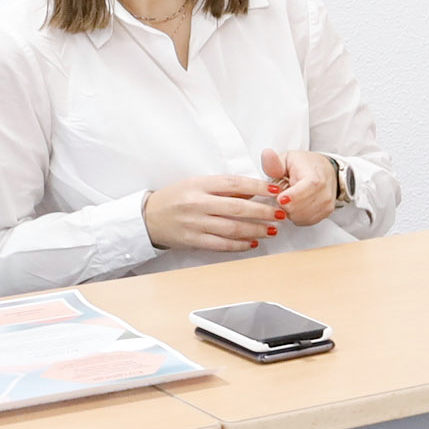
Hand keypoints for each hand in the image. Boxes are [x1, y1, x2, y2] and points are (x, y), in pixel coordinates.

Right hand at [141, 171, 275, 254]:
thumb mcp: (196, 184)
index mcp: (199, 185)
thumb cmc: (176, 198)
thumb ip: (223, 188)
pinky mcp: (193, 240)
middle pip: (237, 208)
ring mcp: (195, 223)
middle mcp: (197, 203)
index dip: (257, 187)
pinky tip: (254, 242)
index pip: (234, 183)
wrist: (148, 217)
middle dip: (263, 211)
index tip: (275, 190)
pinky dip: (240, 245)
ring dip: (256, 229)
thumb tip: (254, 192)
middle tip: (280, 213)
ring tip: (272, 229)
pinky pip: (222, 244)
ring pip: (232, 228)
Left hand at [262, 149, 341, 225]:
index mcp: (315, 178)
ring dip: (290, 211)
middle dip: (285, 206)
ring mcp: (327, 204)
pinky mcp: (326, 213)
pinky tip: (295, 206)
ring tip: (289, 199)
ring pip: (301, 217)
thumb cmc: (306, 164)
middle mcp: (324, 193)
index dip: (291, 198)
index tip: (280, 198)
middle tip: (282, 195)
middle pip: (299, 209)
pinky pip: (306, 221)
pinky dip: (297, 216)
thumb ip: (275, 161)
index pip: (303, 192)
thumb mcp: (288, 158)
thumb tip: (266, 154)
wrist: (328, 170)